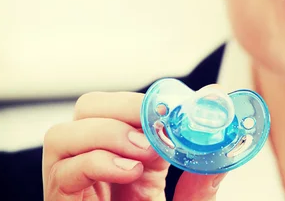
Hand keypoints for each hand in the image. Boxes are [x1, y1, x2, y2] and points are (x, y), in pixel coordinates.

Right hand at [43, 91, 226, 200]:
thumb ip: (202, 176)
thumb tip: (221, 140)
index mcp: (127, 155)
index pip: (122, 106)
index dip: (145, 101)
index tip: (173, 109)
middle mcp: (96, 162)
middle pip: (87, 108)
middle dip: (121, 109)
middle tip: (152, 129)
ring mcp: (74, 183)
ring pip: (62, 134)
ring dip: (107, 133)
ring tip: (141, 153)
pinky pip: (63, 170)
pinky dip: (97, 162)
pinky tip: (128, 174)